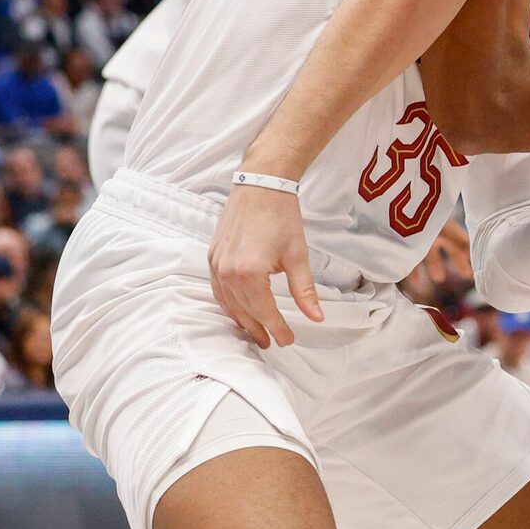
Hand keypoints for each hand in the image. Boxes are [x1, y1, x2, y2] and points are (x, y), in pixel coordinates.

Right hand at [210, 181, 319, 347]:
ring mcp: (217, 264)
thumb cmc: (281, 217)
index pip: (263, 311)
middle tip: (272, 342)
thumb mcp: (298, 255)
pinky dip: (227, 304)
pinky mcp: (213, 256)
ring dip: (242, 320)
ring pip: (228, 303)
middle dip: (259, 329)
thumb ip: (304, 290)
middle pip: (244, 311)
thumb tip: (317, 317)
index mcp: (249, 272)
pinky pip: (217, 290)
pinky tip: (238, 312)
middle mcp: (227, 271)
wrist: (261, 185)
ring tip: (256, 333)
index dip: (277, 328)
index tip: (288, 340)